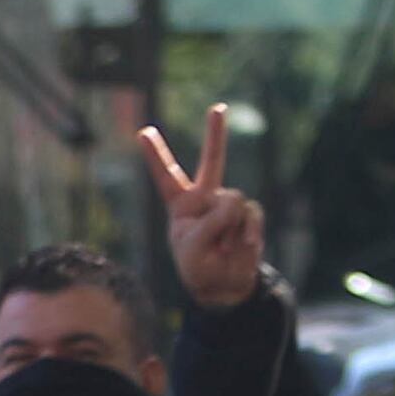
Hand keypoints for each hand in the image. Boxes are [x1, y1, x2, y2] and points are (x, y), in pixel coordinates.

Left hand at [139, 106, 266, 310]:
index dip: (156, 155)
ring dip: (227, 231)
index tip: (143, 131)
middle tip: (218, 108)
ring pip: (232, 203)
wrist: (224, 287)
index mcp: (181, 205)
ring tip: (221, 249)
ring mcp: (229, 204)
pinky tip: (243, 246)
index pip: (166, 176)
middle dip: (216, 134)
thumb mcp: (193, 248)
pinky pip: (251, 214)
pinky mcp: (249, 214)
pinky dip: (247, 233)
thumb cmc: (199, 269)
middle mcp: (206, 198)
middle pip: (212, 161)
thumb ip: (212, 221)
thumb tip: (238, 201)